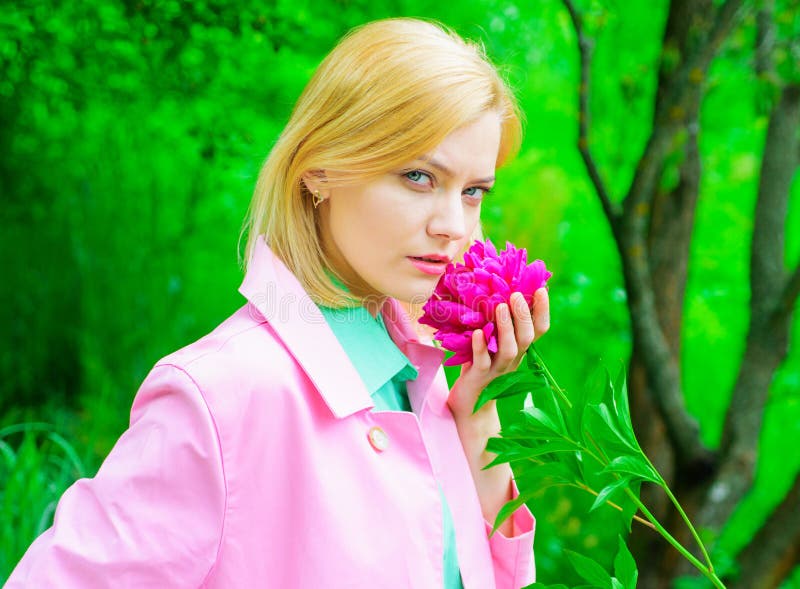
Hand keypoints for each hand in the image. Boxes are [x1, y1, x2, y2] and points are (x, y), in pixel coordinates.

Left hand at [447, 287, 549, 420]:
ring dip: (506, 327)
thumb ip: (499, 322)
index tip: (541, 289)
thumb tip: (501, 290)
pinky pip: (482, 362)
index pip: (538, 329)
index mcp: (519, 348)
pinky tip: (477, 333)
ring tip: (501, 306)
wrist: (469, 403)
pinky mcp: (479, 377)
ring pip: (508, 350)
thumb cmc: (480, 364)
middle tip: (516, 295)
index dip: (542, 311)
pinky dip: (480, 347)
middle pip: (526, 338)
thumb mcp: (493, 342)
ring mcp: (497, 369)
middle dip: (523, 315)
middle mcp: (513, 358)